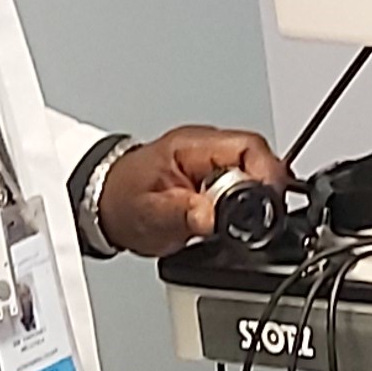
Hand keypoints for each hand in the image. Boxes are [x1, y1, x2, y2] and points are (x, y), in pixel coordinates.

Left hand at [97, 125, 289, 256]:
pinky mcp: (214, 181)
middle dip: (261, 192)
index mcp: (193, 146)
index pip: (249, 147)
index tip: (268, 202)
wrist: (104, 205)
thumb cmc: (121, 201)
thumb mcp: (150, 214)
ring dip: (250, 202)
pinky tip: (224, 224)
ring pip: (253, 177)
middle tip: (246, 220)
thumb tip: (213, 216)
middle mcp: (207, 149)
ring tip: (228, 224)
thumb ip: (184, 214)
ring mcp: (212, 164)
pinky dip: (240, 208)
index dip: (267, 173)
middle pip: (258, 161)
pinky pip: (242, 190)